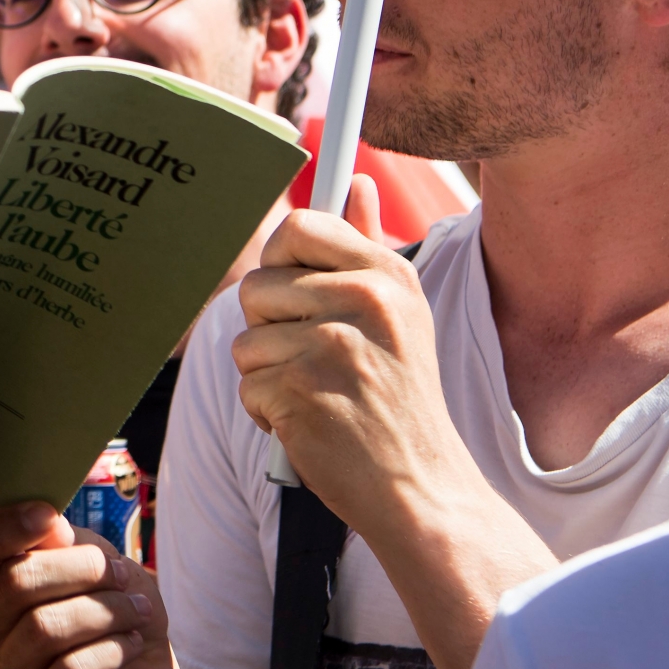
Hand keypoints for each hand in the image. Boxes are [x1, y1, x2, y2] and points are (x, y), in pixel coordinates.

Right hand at [0, 505, 188, 668]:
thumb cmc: (107, 611)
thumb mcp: (89, 559)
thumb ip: (61, 540)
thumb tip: (51, 525)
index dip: (0, 528)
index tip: (49, 515)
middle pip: (14, 583)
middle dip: (82, 569)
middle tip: (122, 574)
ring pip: (46, 628)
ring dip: (107, 611)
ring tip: (136, 610)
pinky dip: (113, 650)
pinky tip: (129, 646)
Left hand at [231, 175, 477, 533]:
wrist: (422, 487)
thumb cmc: (402, 399)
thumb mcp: (402, 313)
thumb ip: (368, 244)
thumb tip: (356, 181)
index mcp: (387, 274)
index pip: (296, 228)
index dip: (279, 262)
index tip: (294, 295)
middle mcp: (364, 301)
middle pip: (256, 286)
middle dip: (268, 329)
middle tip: (314, 359)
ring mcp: (333, 347)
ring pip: (245, 340)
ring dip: (267, 375)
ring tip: (317, 394)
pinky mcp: (303, 392)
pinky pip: (247, 385)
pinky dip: (267, 412)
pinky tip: (309, 422)